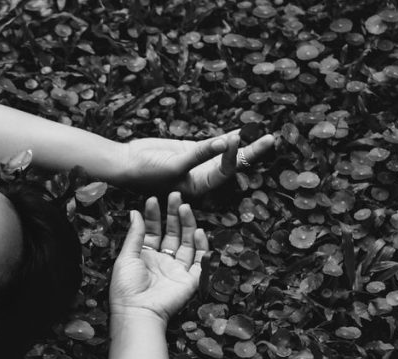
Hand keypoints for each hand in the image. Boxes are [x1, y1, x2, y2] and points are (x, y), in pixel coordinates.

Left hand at [109, 193, 207, 321]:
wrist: (137, 311)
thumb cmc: (126, 288)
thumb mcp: (126, 257)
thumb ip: (135, 235)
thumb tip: (135, 213)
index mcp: (145, 256)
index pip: (153, 231)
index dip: (154, 215)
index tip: (153, 199)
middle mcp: (162, 261)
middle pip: (171, 233)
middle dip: (173, 214)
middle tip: (174, 196)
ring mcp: (177, 270)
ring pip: (186, 242)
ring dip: (187, 224)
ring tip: (184, 207)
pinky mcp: (190, 280)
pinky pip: (200, 260)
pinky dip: (202, 245)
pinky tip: (198, 230)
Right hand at [122, 132, 275, 197]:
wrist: (126, 162)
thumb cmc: (146, 171)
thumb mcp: (175, 165)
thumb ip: (201, 153)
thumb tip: (227, 140)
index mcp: (199, 188)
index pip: (224, 172)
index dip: (232, 156)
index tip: (232, 138)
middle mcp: (202, 177)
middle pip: (233, 164)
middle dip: (251, 152)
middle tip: (271, 139)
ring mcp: (198, 163)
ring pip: (226, 153)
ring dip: (243, 143)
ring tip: (264, 135)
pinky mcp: (192, 150)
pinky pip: (214, 144)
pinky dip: (227, 137)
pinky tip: (241, 131)